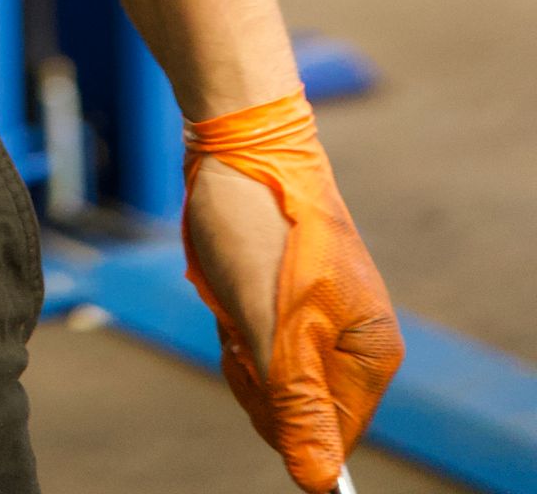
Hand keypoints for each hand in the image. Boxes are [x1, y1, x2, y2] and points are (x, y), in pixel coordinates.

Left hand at [183, 92, 403, 490]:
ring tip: (237, 295)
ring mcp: (322, 321)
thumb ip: (298, 403)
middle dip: (257, 378)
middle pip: (298, 415)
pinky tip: (231, 288)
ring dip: (241, 349)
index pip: (330, 437)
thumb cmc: (258, 225)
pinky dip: (234, 326)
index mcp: (372, 350)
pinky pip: (257, 347)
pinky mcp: (289, 303)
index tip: (255, 361)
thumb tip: (316, 483)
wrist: (235, 143)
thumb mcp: (272, 322)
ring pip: (271, 382)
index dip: (282, 415)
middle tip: (243, 322)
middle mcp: (355, 340)